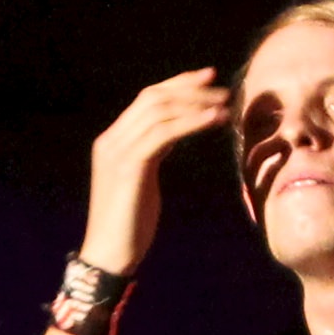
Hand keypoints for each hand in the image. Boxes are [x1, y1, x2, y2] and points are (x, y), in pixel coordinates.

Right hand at [81, 68, 231, 273]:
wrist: (108, 255)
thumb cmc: (129, 225)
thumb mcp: (142, 179)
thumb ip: (152, 152)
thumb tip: (174, 133)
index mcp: (112, 141)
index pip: (146, 100)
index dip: (178, 84)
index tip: (207, 79)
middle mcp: (112, 140)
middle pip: (152, 98)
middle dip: (189, 88)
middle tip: (222, 87)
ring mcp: (118, 152)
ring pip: (159, 111)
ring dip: (196, 104)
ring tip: (224, 105)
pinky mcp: (130, 167)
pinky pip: (163, 133)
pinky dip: (191, 122)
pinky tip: (213, 120)